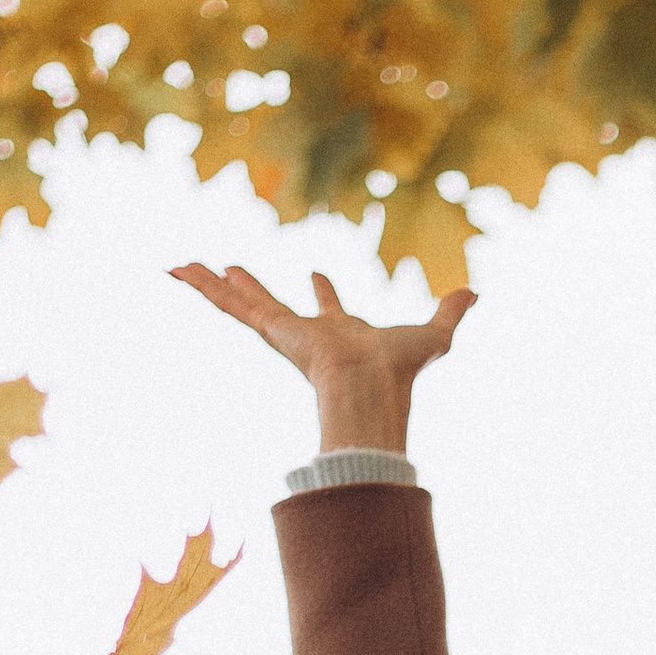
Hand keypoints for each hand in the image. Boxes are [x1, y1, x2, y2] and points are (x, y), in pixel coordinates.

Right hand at [171, 263, 474, 456]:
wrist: (373, 388)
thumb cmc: (402, 370)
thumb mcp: (436, 334)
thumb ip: (452, 313)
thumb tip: (477, 293)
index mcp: (341, 332)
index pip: (329, 307)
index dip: (325, 292)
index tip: (316, 274)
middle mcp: (307, 332)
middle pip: (274, 304)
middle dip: (255, 288)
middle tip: (234, 269)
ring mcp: (283, 331)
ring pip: (240, 302)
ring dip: (213, 284)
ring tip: (185, 265)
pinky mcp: (268, 329)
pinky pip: (229, 303)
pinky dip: (203, 286)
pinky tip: (178, 270)